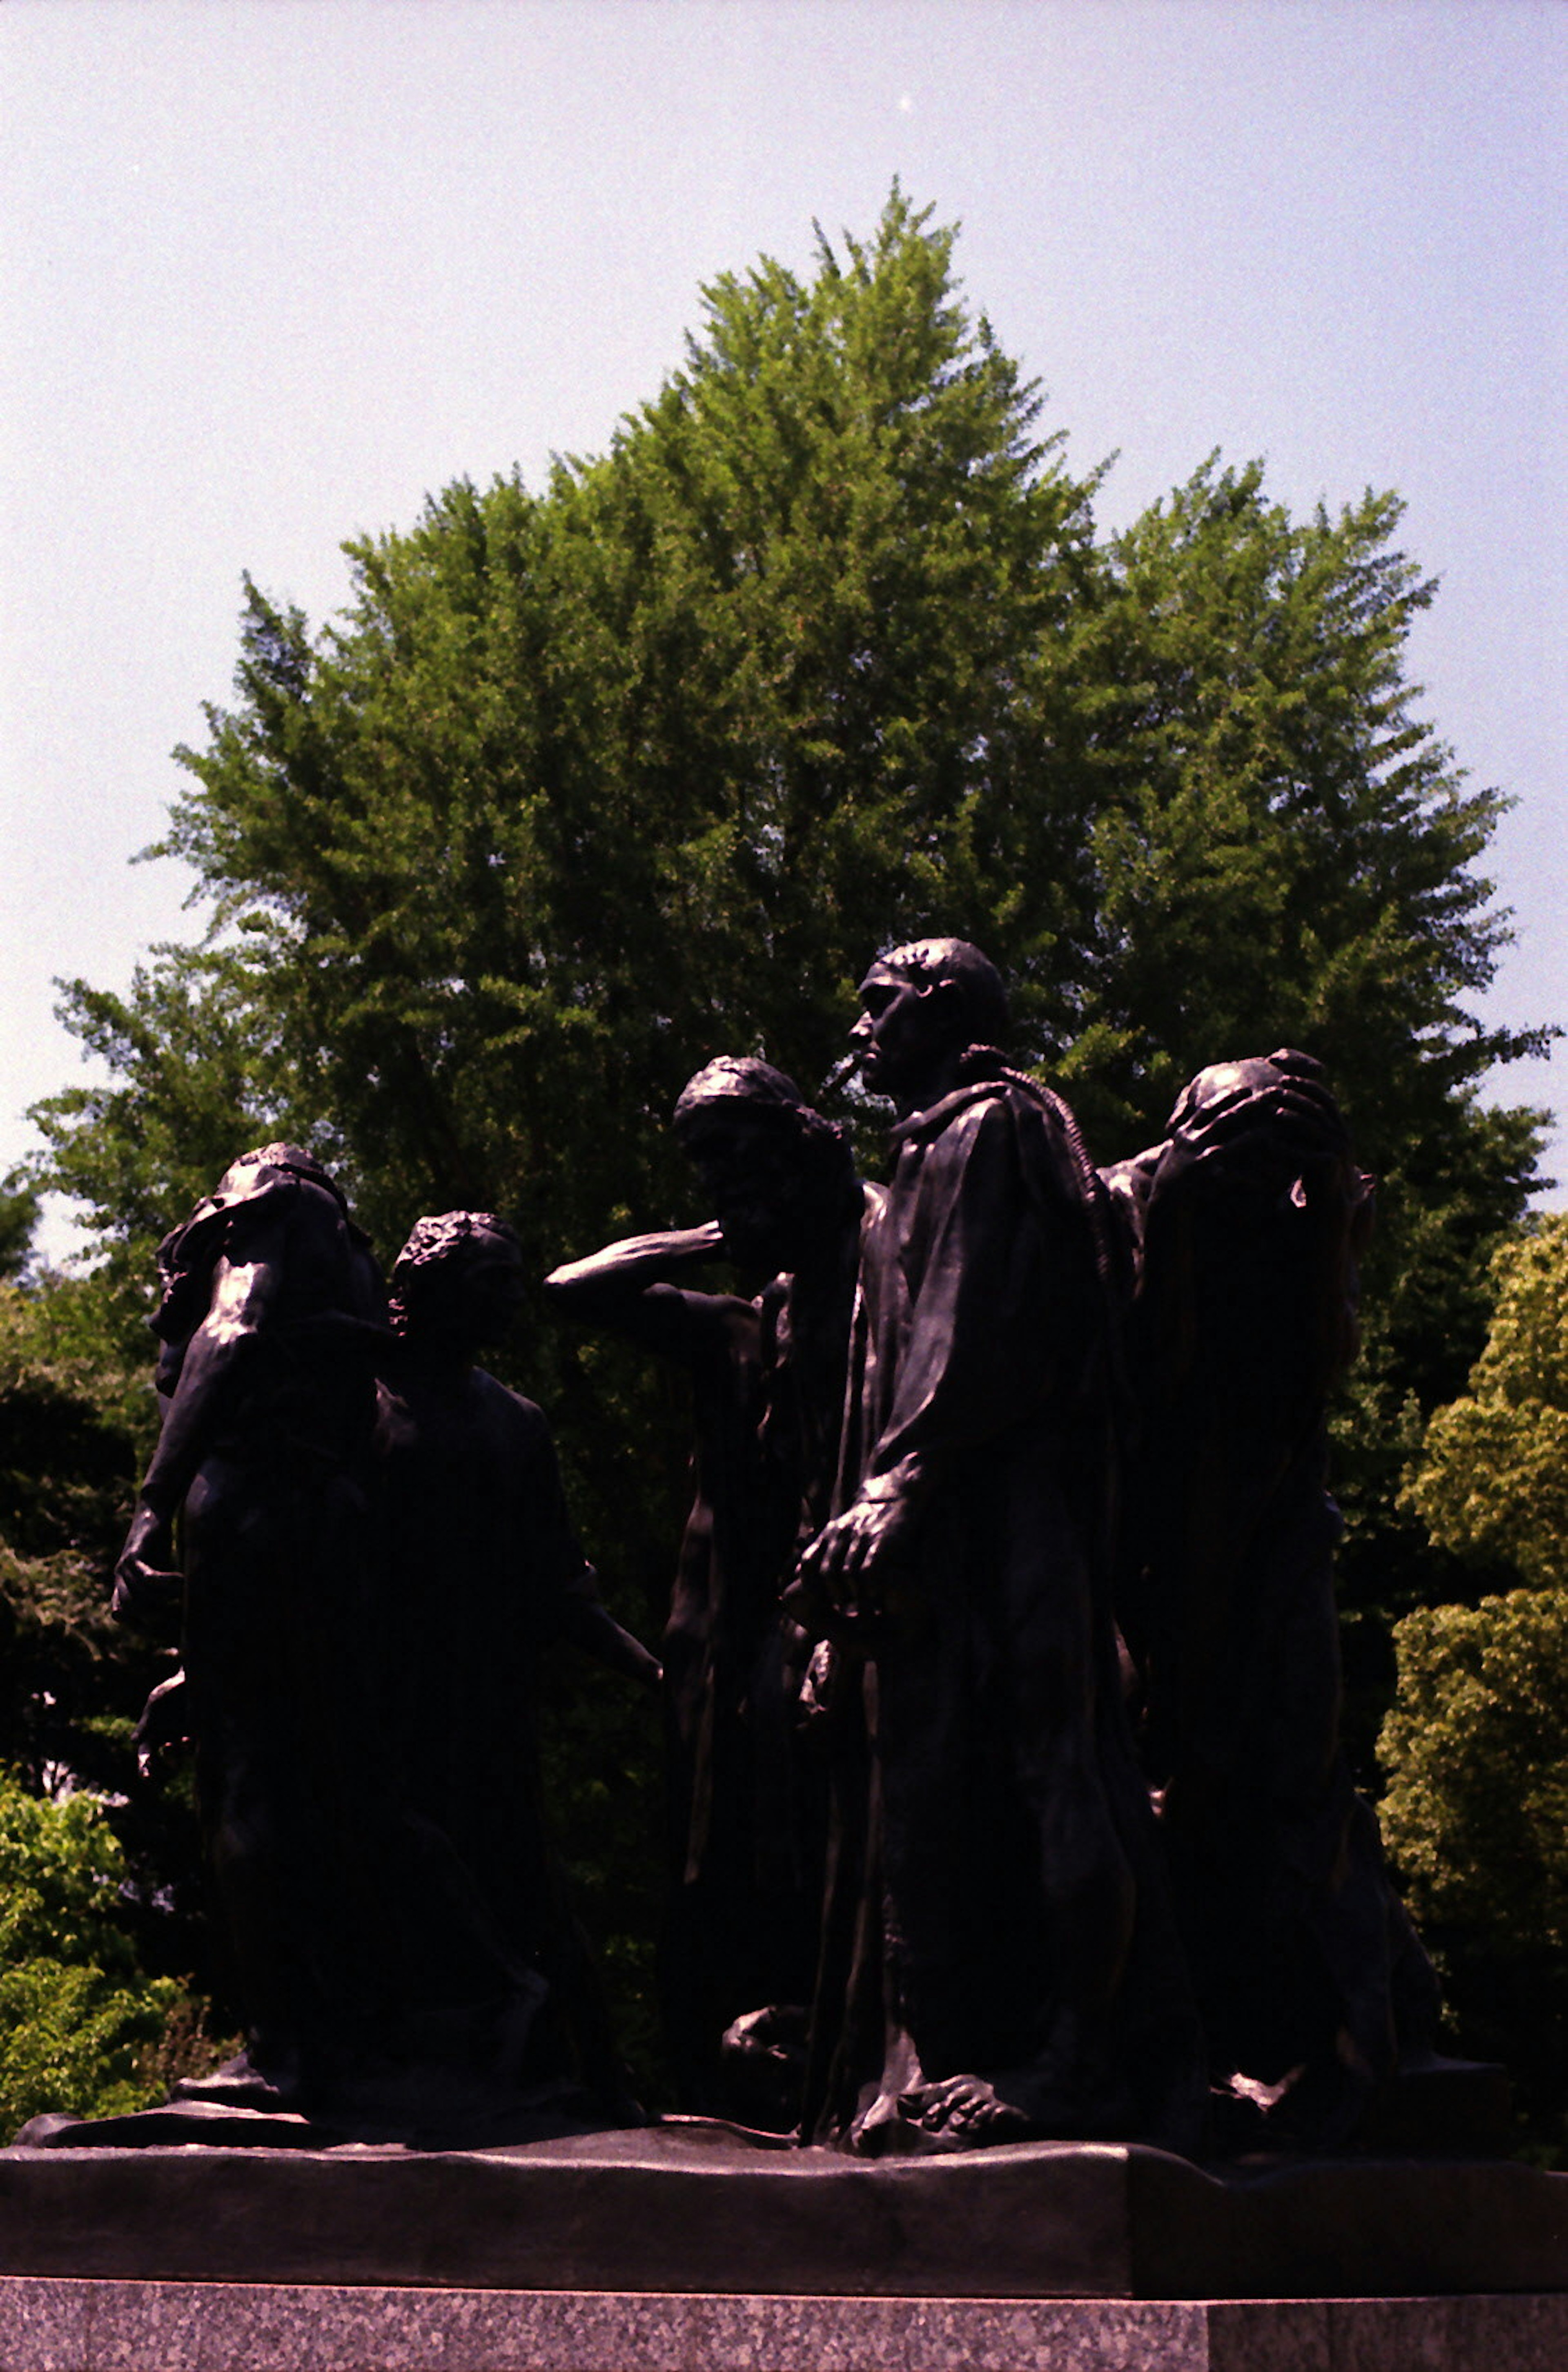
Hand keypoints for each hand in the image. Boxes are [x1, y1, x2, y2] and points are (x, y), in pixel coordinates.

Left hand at [111, 1503, 182, 1629]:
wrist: (153, 1511)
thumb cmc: (159, 1543)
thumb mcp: (158, 1571)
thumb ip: (160, 1592)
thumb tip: (180, 1615)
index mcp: (121, 1585)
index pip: (123, 1616)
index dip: (142, 1625)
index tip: (166, 1626)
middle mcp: (118, 1578)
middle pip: (133, 1610)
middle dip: (157, 1614)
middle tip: (180, 1611)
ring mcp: (123, 1567)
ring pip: (142, 1595)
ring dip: (166, 1598)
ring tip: (185, 1593)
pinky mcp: (133, 1555)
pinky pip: (148, 1578)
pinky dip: (167, 1583)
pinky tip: (183, 1580)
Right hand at [133, 1667, 192, 1778]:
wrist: (191, 1678)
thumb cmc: (168, 1692)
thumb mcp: (154, 1705)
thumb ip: (146, 1723)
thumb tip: (133, 1742)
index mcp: (153, 1735)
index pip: (146, 1756)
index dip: (144, 1768)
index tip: (145, 1776)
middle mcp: (169, 1741)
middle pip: (167, 1760)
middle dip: (168, 1759)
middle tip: (168, 1746)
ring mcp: (185, 1738)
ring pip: (183, 1755)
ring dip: (184, 1751)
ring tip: (185, 1739)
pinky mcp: (201, 1733)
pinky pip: (198, 1746)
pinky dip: (195, 1746)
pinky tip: (194, 1738)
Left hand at [786, 1489, 921, 1645]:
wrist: (896, 1496)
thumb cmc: (865, 1521)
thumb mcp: (838, 1530)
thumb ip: (820, 1550)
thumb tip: (794, 1572)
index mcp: (829, 1533)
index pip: (808, 1563)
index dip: (810, 1586)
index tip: (819, 1603)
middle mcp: (842, 1534)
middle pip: (828, 1573)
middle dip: (833, 1596)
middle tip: (841, 1612)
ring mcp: (861, 1537)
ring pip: (848, 1574)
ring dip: (852, 1598)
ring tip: (859, 1612)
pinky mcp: (882, 1541)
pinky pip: (870, 1570)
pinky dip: (870, 1589)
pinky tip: (875, 1600)